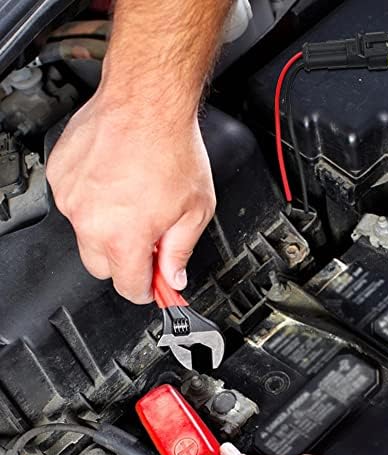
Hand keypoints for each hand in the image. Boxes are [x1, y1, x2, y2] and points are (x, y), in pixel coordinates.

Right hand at [47, 88, 215, 303]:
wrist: (146, 101)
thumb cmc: (172, 149)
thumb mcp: (195, 210)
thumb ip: (180, 251)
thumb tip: (172, 277)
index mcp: (125, 237)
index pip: (129, 286)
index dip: (145, 290)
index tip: (152, 286)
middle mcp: (91, 222)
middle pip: (102, 268)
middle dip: (125, 261)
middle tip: (147, 239)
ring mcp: (71, 199)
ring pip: (86, 235)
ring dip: (107, 229)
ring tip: (132, 200)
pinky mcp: (60, 178)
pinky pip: (74, 204)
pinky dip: (93, 202)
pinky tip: (115, 182)